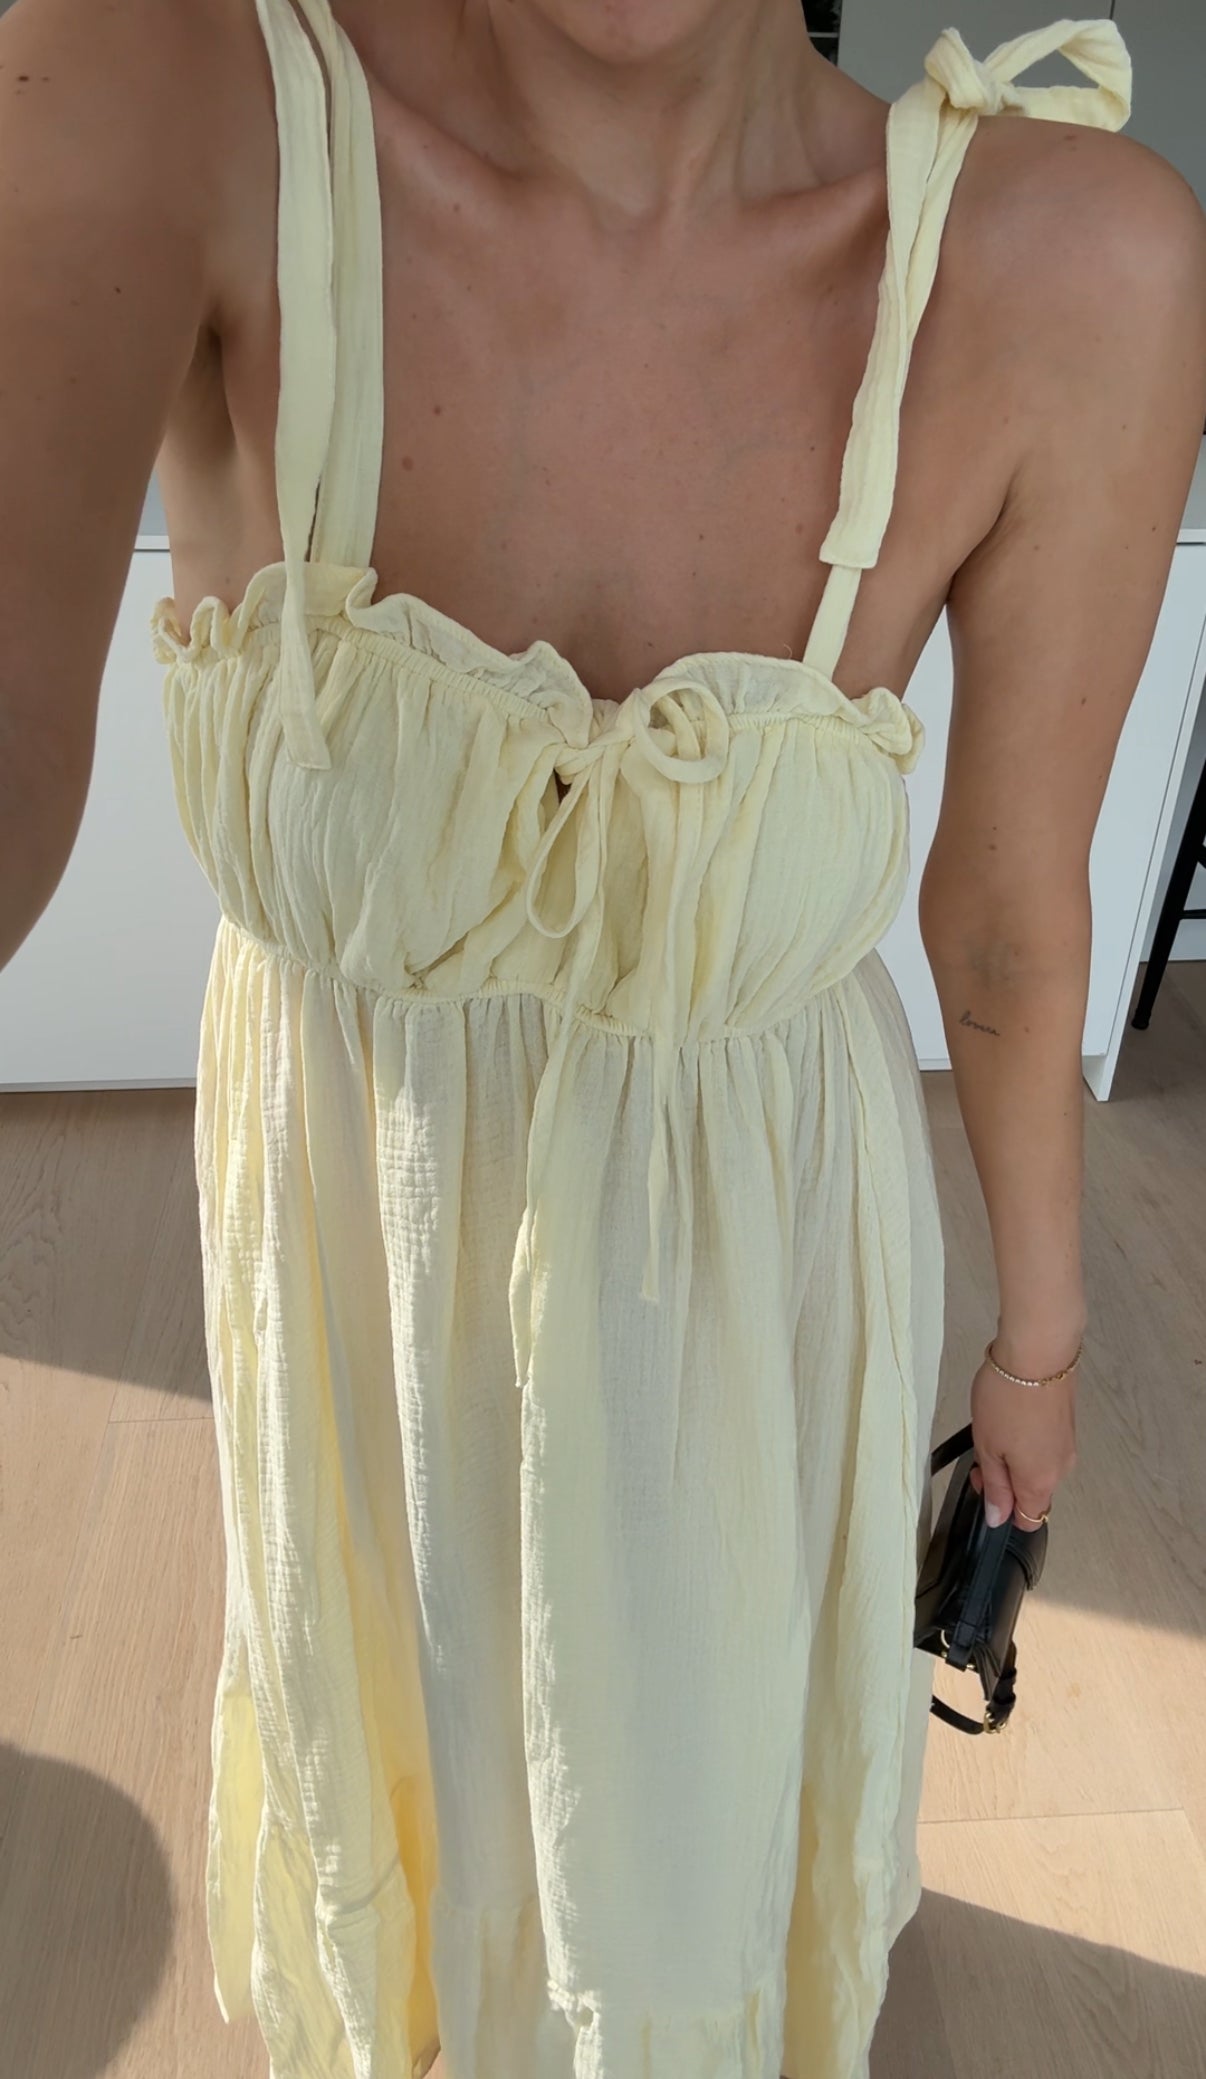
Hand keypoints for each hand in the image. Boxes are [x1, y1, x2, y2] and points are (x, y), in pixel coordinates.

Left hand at [966, 1348, 1077, 1528]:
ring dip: (1016, 1457)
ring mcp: (1068, 1445)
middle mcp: (1061, 1470)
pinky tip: (1012, 1414)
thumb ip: (995, 1486)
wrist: (1038, 1353)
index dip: (1003, 1510)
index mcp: (1040, 1482)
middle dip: (1006, 1480)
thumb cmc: (1006, 1401)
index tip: (984, 1481)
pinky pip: (1045, 1446)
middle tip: (982, 1450)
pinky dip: (1028, 1439)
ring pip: (1038, 1467)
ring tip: (995, 1426)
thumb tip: (999, 1518)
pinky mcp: (1068, 1424)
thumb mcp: (988, 1447)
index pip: (1029, 1520)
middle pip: (1033, 1492)